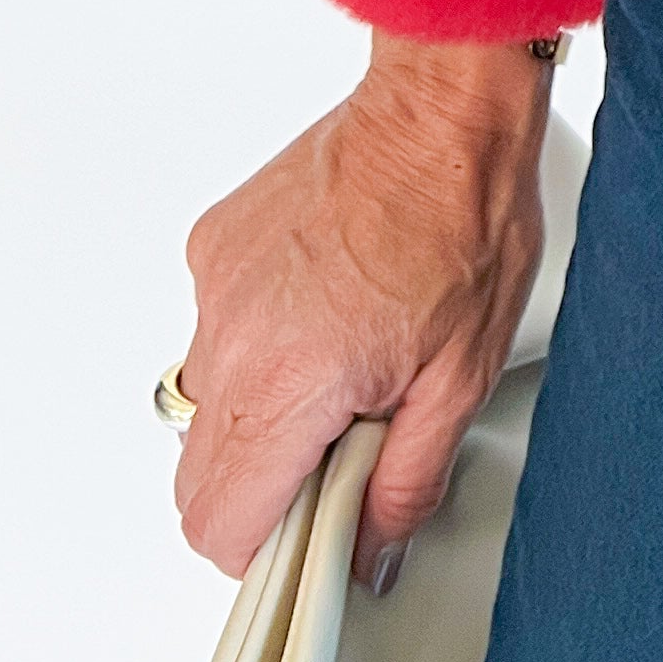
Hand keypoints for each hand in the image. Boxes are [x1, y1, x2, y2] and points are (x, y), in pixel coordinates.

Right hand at [173, 38, 552, 590]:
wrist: (443, 110)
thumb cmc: (464, 220)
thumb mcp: (461, 376)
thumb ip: (406, 482)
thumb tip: (371, 550)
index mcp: (287, 383)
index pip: (216, 524)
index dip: (263, 548)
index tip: (311, 531)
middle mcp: (231, 338)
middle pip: (198, 476)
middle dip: (261, 488)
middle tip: (339, 450)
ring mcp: (215, 287)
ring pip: (204, 401)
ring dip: (260, 409)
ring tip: (344, 362)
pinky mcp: (213, 244)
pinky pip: (214, 328)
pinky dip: (258, 339)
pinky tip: (326, 304)